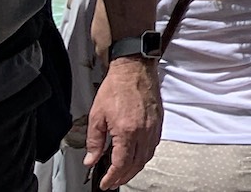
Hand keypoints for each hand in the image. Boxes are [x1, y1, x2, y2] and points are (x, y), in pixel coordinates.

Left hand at [86, 58, 160, 189]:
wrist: (134, 69)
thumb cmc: (116, 88)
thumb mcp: (96, 116)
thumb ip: (94, 141)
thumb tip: (91, 160)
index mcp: (127, 130)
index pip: (121, 163)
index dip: (112, 177)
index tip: (105, 183)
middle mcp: (143, 131)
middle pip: (136, 164)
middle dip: (124, 176)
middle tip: (113, 181)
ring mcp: (153, 126)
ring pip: (147, 156)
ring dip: (135, 168)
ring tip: (124, 173)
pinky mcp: (158, 121)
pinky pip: (154, 145)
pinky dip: (145, 155)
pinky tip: (137, 156)